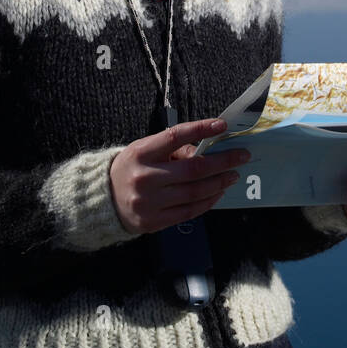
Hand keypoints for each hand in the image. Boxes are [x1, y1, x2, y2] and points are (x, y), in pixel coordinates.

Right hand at [109, 118, 249, 234]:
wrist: (104, 199)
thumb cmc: (132, 168)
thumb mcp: (145, 150)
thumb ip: (174, 149)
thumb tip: (207, 149)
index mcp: (141, 153)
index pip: (174, 136)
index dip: (200, 129)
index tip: (222, 125)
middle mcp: (144, 178)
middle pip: (193, 169)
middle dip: (223, 162)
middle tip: (242, 156)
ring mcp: (150, 202)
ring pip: (195, 192)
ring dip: (220, 182)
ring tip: (233, 175)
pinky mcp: (155, 221)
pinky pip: (190, 211)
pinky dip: (208, 201)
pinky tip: (218, 192)